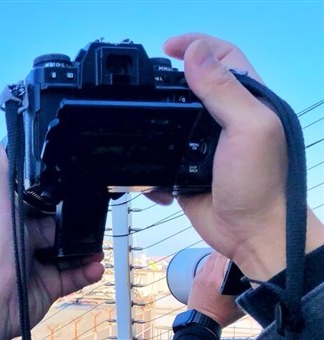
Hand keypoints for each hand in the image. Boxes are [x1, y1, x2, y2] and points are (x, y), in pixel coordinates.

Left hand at [0, 143, 103, 339]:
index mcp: (16, 221)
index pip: (43, 204)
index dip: (61, 197)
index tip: (82, 187)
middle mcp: (28, 241)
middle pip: (62, 228)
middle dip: (81, 225)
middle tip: (101, 218)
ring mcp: (40, 265)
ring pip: (72, 253)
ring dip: (89, 249)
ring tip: (101, 246)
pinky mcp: (50, 287)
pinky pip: (74, 277)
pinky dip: (87, 272)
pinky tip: (96, 267)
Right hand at [163, 33, 323, 279]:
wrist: (250, 234)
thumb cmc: (261, 184)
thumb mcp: (248, 128)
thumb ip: (223, 89)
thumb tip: (195, 52)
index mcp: (248, 101)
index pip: (222, 57)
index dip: (196, 45)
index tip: (167, 48)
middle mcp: (226, 119)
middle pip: (192, 85)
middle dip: (167, 81)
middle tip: (144, 83)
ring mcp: (203, 145)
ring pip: (171, 121)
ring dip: (154, 122)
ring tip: (137, 120)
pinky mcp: (186, 169)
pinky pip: (160, 157)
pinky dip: (149, 161)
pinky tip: (146, 165)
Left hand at [186, 251, 244, 327]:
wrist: (201, 322)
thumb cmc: (222, 315)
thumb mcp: (240, 303)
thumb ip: (247, 290)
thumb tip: (257, 278)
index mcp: (219, 279)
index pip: (226, 257)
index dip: (235, 251)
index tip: (244, 249)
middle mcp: (208, 275)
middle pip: (217, 254)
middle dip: (227, 251)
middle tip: (238, 249)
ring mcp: (200, 276)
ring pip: (210, 258)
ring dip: (219, 255)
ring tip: (229, 253)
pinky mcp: (196, 279)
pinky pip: (205, 265)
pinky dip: (212, 262)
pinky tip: (219, 263)